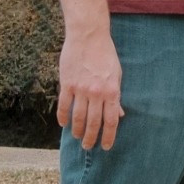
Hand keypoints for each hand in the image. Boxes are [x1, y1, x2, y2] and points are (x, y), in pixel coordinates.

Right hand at [57, 25, 122, 149]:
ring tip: (77, 137)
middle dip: (91, 138)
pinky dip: (63, 117)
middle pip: (93, 122)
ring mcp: (81, 89)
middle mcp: (96, 93)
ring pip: (78, 117)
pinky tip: (63, 124)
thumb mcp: (117, 74)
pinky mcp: (67, 83)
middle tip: (88, 146)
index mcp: (111, 91)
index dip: (108, 136)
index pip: (110, 121)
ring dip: (77, 130)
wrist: (88, 36)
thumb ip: (116, 96)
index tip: (105, 147)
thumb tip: (119, 115)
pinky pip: (64, 105)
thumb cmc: (105, 54)